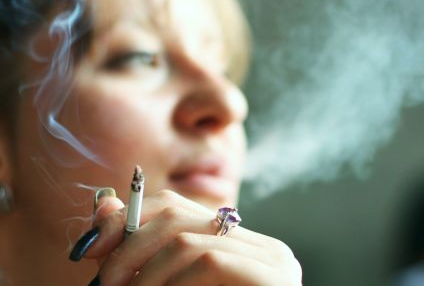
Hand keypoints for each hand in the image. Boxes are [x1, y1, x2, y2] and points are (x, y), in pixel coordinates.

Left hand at [83, 190, 301, 285]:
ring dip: (144, 277)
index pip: (175, 207)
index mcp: (237, 246)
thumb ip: (137, 254)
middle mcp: (259, 245)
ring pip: (187, 242)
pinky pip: (209, 264)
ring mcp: (272, 260)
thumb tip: (102, 205)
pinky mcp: (274, 278)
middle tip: (103, 285)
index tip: (90, 248)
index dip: (127, 219)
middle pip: (178, 217)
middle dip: (128, 248)